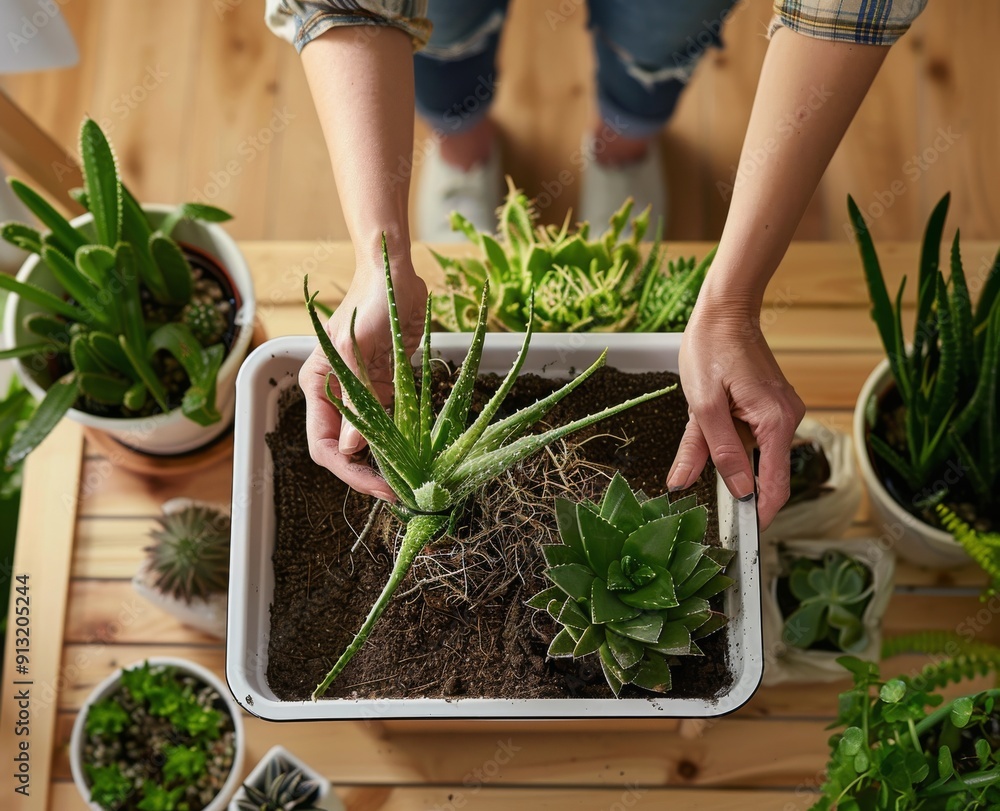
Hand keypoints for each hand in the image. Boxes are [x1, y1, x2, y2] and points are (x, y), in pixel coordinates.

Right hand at [298, 255, 427, 499]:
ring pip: (369, 443)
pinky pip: (390, 424)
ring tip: (410, 484)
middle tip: (399, 494)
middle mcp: (336, 396)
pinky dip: (401, 443)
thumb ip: (357, 398)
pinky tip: (418, 458)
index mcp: (317, 387)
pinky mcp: (386, 388)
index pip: (323, 446)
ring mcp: (362, 394)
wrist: (394, 274)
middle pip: (344, 451)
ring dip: (387, 463)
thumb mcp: (358, 349)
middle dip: (367, 474)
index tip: (379, 487)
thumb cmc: (371, 302)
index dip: (349, 471)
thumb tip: (353, 448)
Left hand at [668, 293, 804, 528]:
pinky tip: (711, 415)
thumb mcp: (702, 404)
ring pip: (752, 453)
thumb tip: (717, 489)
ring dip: (724, 453)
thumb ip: (711, 450)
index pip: (775, 485)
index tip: (743, 535)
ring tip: (702, 420)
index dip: (761, 514)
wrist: (725, 311)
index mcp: (776, 422)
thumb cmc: (712, 349)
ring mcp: (781, 413)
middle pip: (762, 470)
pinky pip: (750, 436)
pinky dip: (728, 437)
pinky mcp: (771, 407)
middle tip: (700, 474)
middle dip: (731, 478)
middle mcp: (787, 419)